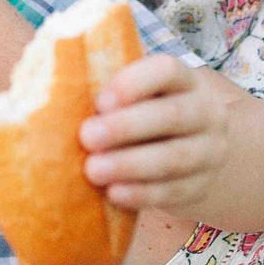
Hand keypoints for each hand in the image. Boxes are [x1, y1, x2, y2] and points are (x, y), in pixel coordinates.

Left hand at [81, 55, 260, 216]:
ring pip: (175, 157)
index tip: (99, 102)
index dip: (133, 84)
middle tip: (86, 137)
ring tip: (93, 170)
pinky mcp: (203, 185)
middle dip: (126, 127)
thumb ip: (106, 92)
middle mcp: (206, 111)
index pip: (166, 71)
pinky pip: (176, 191)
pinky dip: (143, 193)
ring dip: (130, 164)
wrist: (183, 153)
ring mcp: (211, 150)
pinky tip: (114, 193)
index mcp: (185, 79)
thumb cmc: (141, 115)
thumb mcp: (133, 96)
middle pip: (172, 115)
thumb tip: (52, 90)